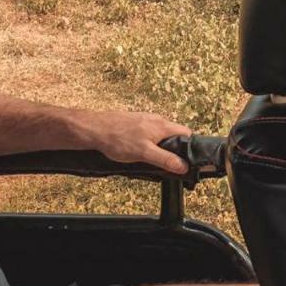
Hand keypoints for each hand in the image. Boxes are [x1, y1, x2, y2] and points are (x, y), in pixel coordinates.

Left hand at [76, 110, 192, 174]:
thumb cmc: (117, 139)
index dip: (190, 147)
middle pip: (175, 134)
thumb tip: (183, 166)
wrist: (95, 129)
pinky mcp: (136, 123)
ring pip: (161, 134)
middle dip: (175, 149)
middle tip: (169, 164)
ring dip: (162, 147)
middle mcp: (156, 120)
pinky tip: (140, 152)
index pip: (187, 134)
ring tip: (153, 160)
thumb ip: (165, 159)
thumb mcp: (144, 153)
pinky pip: (150, 133)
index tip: (188, 160)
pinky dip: (150, 143)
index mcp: (162, 126)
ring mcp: (146, 120)